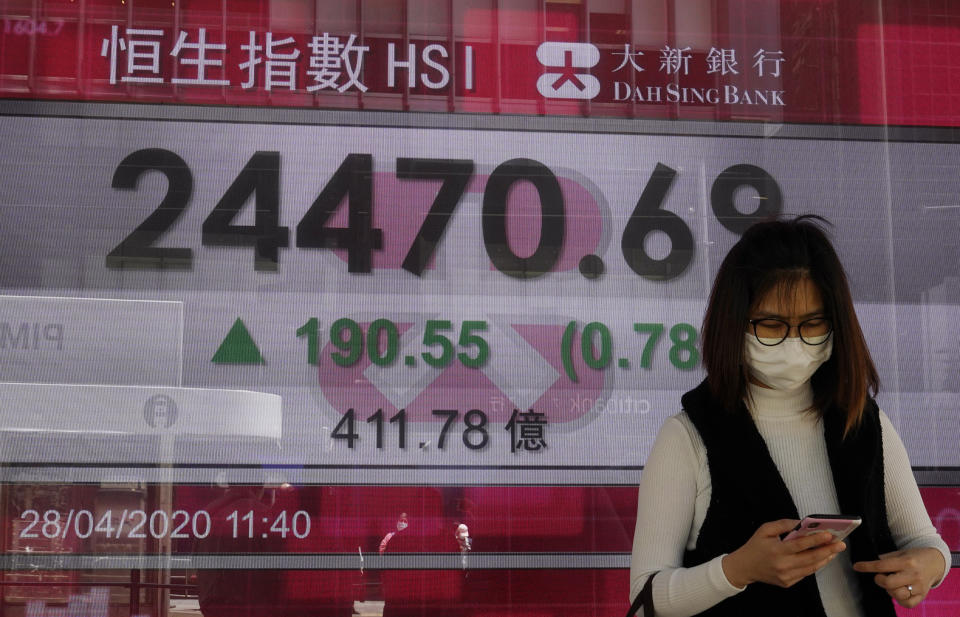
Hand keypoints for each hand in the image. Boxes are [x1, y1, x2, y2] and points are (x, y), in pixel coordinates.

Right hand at [722, 519, 845, 588]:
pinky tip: (822, 558)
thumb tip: (802, 523)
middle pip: (810, 558)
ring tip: (835, 550)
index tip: (829, 534)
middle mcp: (783, 565)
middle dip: (828, 550)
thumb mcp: (765, 530)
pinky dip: (815, 565)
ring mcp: (786, 576)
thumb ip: (783, 524)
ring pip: (811, 568)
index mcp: (776, 551)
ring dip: (825, 559)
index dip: (816, 540)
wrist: (744, 567)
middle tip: (841, 544)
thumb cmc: (755, 545)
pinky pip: (805, 573)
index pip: (800, 545)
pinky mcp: (788, 583)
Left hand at [853, 547, 945, 608]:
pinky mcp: (923, 595)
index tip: (856, 566)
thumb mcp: (901, 552)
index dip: (866, 566)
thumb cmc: (915, 556)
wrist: (936, 562)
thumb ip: (887, 558)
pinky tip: (899, 591)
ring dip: (889, 590)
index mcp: (906, 561)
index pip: (882, 565)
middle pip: (888, 583)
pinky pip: (907, 603)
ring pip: (897, 595)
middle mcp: (913, 575)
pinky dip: (899, 599)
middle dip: (879, 580)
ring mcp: (919, 587)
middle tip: (881, 576)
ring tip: (892, 583)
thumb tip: (871, 564)